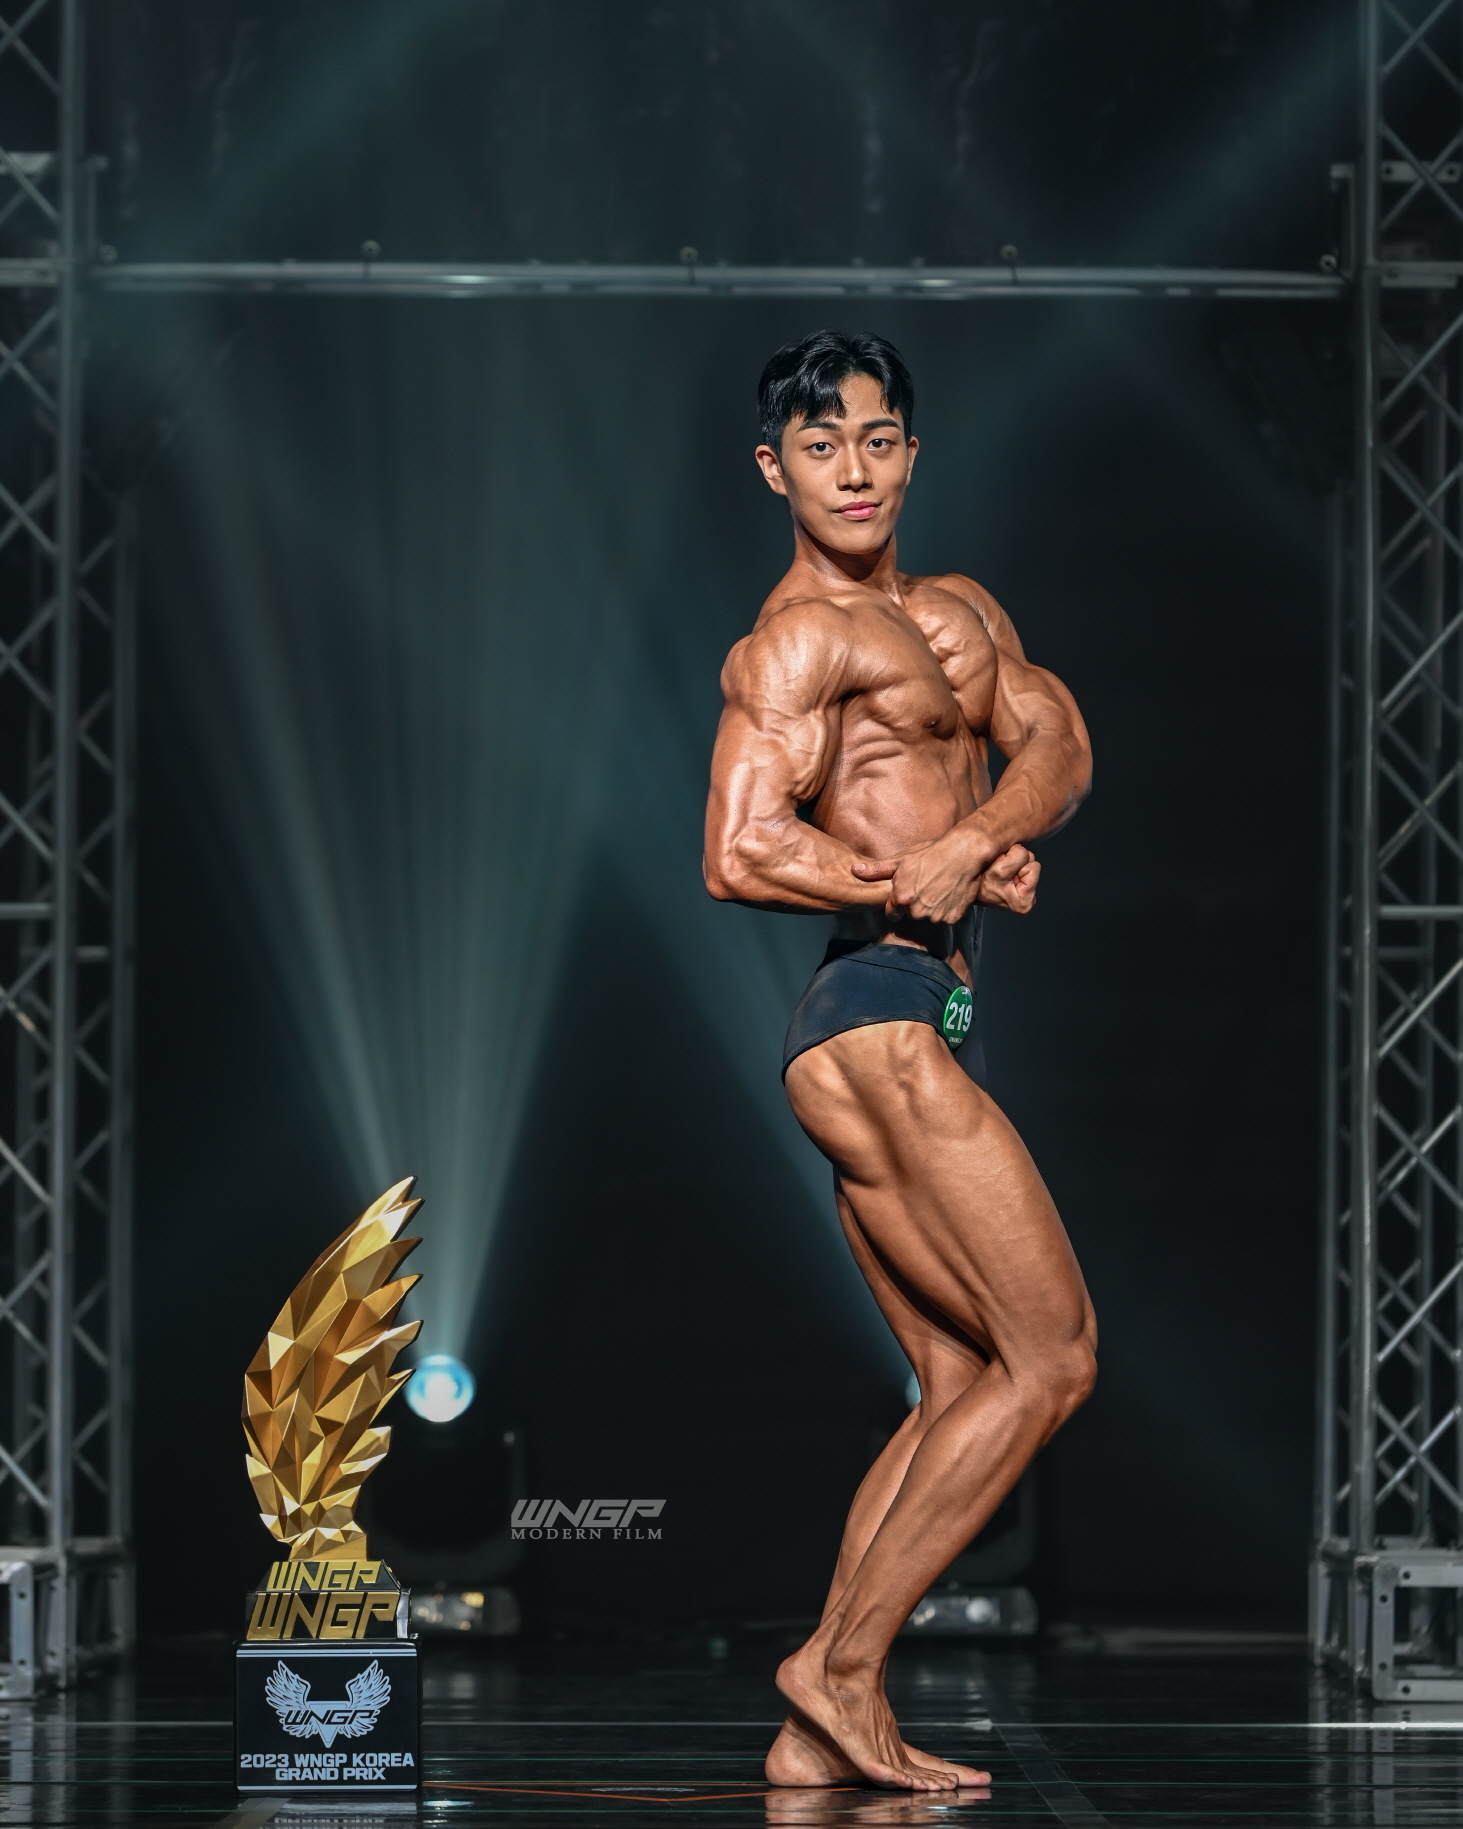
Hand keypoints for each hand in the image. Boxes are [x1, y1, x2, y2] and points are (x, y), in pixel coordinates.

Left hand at [852, 837, 1038, 921]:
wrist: (964, 853)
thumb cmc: (931, 853)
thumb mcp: (901, 859)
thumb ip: (877, 870)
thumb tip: (855, 870)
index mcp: (901, 898)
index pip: (892, 913)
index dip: (898, 903)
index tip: (907, 893)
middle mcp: (917, 911)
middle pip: (911, 915)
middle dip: (915, 905)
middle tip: (925, 886)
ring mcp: (936, 916)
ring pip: (929, 918)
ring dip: (932, 908)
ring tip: (938, 888)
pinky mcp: (952, 918)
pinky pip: (946, 918)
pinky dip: (947, 909)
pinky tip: (949, 893)